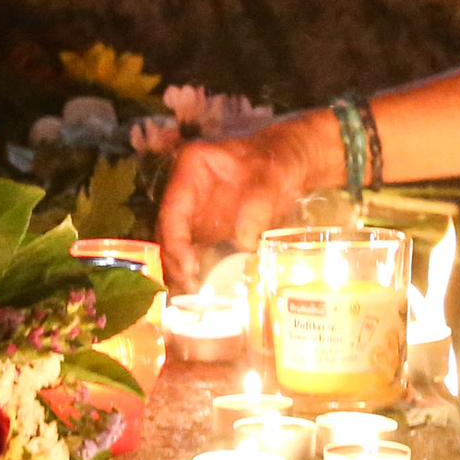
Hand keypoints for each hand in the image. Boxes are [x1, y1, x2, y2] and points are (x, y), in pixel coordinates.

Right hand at [156, 112, 334, 289]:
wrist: (290, 164)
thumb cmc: (277, 161)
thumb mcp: (271, 177)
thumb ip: (257, 206)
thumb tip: (244, 241)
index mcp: (190, 168)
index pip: (173, 209)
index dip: (175, 240)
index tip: (189, 267)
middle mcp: (184, 191)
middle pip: (168, 232)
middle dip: (175, 262)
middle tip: (189, 291)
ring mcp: (193, 212)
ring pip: (176, 246)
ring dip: (180, 272)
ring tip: (191, 299)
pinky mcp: (205, 230)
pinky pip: (193, 253)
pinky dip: (194, 272)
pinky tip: (198, 292)